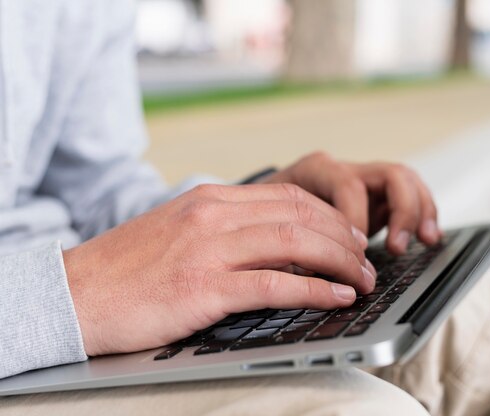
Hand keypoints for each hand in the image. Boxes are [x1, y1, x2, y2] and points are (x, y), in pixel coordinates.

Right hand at [64, 184, 375, 355]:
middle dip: (344, 238)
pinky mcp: (203, 287)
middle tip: (366, 259)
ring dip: (340, 262)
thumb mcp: (181, 231)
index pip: (289, 196)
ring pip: (296, 243)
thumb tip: (277, 244)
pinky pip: (275, 284)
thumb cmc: (128, 268)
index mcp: (211, 199)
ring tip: (363, 280)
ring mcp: (209, 249)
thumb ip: (227, 229)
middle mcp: (214, 215)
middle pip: (301, 215)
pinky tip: (336, 297)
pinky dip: (315, 290)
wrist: (76, 293)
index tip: (351, 234)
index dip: (330, 215)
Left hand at [260, 152, 440, 253]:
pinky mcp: (375, 194)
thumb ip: (293, 248)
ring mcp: (362, 178)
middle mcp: (343, 170)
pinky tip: (428, 238)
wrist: (261, 210)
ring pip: (406, 180)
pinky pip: (410, 194)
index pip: (348, 186)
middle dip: (402, 211)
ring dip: (420, 211)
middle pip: (390, 174)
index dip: (356, 220)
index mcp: (314, 171)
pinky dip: (424, 213)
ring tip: (427, 240)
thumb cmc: (265, 223)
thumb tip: (320, 281)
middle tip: (397, 248)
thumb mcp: (271, 231)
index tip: (354, 255)